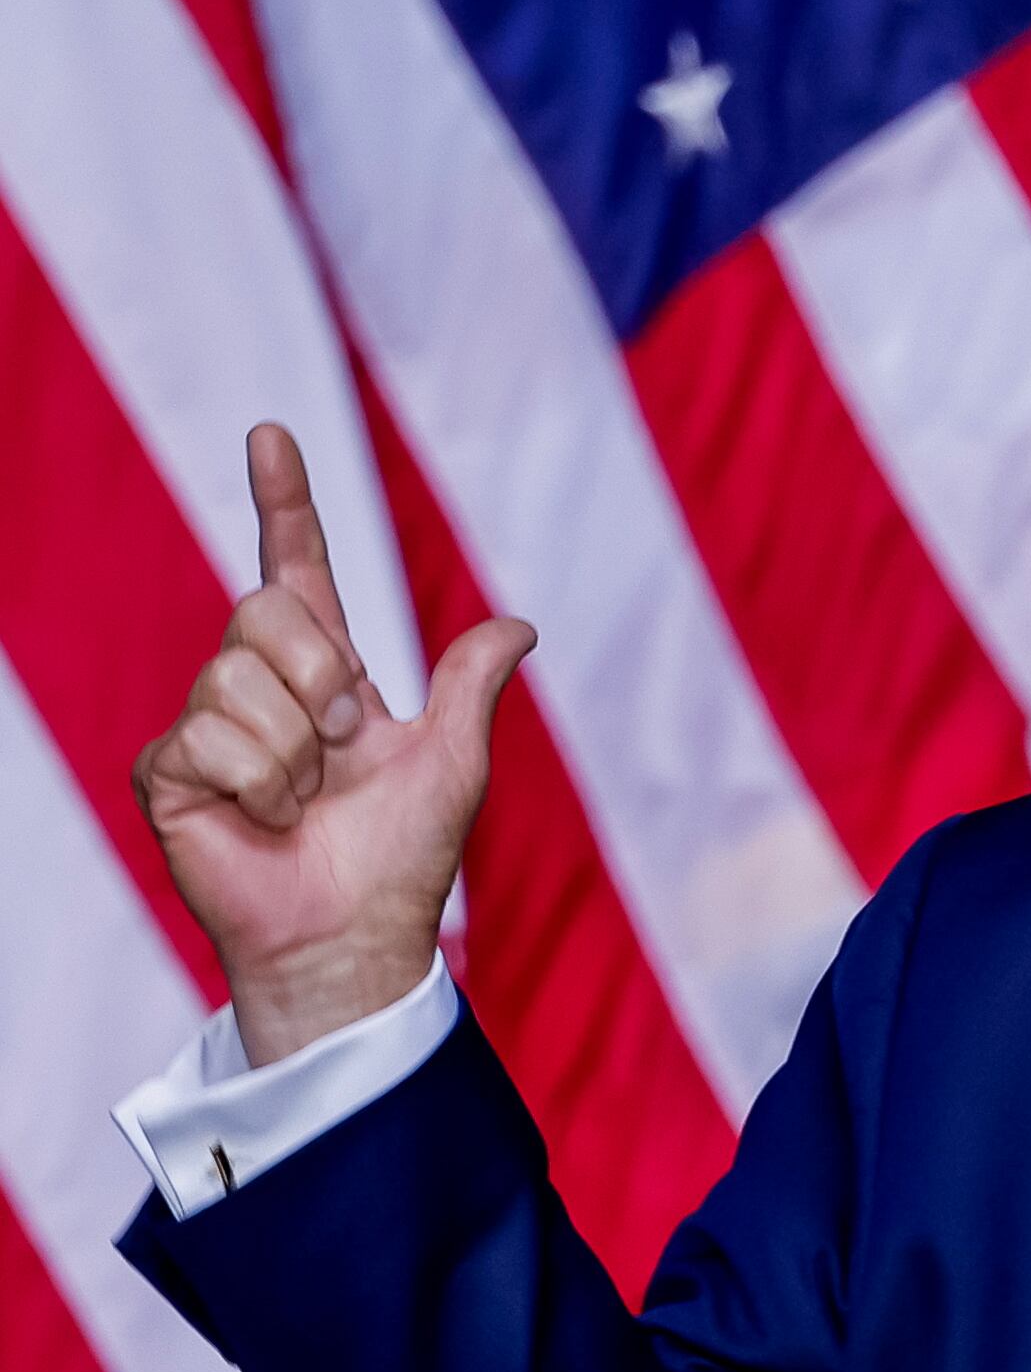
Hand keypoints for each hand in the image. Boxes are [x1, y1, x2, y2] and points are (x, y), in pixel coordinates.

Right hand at [134, 424, 534, 1063]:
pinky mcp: (170, 771)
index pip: (296, 568)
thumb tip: (520, 624)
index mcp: (325, 674)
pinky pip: (211, 735)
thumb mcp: (454, 760)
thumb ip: (471, 685)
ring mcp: (210, 726)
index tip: (273, 435)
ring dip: (295, 749)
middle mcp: (260, 688)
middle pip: (266, 610)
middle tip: (344, 746)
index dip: (285, 503)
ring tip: (305, 801)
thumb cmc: (402, 859)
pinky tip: (267, 821)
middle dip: (322, 678)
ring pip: (239, 677)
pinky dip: (258, 783)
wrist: (356, 935)